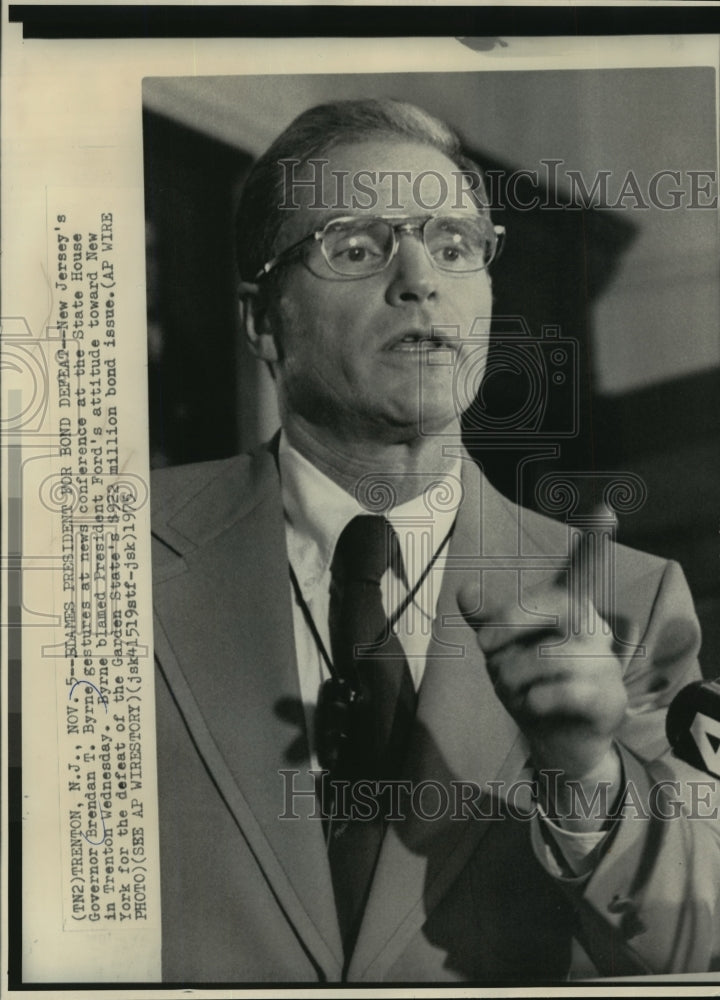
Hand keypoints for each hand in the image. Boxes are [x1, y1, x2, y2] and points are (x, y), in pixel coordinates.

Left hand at [459, 532, 627, 784]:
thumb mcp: (503, 649)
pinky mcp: (608, 698)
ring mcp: (605, 662)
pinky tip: (533, 705)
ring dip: (515, 677)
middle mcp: (592, 627)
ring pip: (548, 657)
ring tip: (514, 690)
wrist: (559, 741)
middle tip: (484, 649)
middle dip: (507, 625)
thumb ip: (487, 620)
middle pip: (553, 605)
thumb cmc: (531, 683)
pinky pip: (566, 689)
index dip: (595, 539)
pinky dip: (538, 699)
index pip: (585, 567)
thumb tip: (465, 591)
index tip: (605, 507)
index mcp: (568, 608)